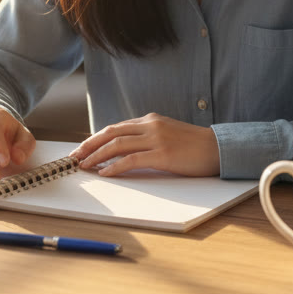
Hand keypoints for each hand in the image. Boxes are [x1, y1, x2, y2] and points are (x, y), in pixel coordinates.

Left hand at [69, 113, 219, 176]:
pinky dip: (115, 166)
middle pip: (111, 133)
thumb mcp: (167, 134)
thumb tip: (124, 150)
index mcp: (150, 120)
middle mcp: (150, 125)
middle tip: (75, 157)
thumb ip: (147, 137)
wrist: (218, 148)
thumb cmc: (193, 145)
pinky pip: (132, 160)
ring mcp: (156, 138)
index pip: (116, 127)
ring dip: (97, 156)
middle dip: (90, 145)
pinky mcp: (163, 154)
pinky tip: (105, 173)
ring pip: (117, 145)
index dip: (96, 138)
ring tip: (84, 166)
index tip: (83, 148)